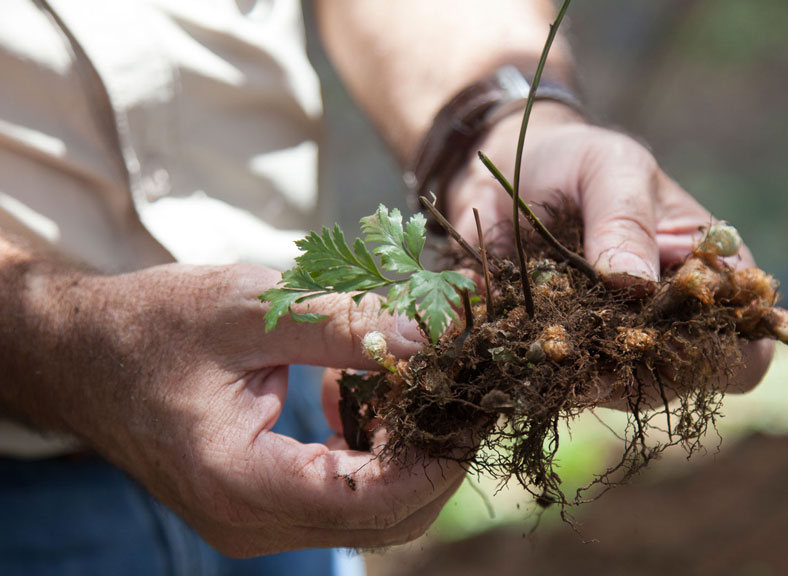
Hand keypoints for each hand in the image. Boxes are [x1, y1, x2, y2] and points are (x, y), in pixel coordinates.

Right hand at [36, 264, 464, 555]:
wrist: (88, 352)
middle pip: (383, 515)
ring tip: (394, 375)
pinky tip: (351, 388)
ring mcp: (257, 518)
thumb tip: (431, 336)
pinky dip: (369, 444)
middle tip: (456, 383)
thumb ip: (343, 324)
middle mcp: (250, 520)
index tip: (470, 395)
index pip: (369, 498)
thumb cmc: (154, 325)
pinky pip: (343, 490)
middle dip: (433, 451)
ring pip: (371, 508)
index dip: (435, 452)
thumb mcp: (250, 310)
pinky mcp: (263, 500)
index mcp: (238, 482)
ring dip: (403, 445)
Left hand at [444, 102, 772, 391]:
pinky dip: (539, 369)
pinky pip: (556, 381)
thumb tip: (635, 284)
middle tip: (581, 336)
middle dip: (630, 368)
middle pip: (673, 381)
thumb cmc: (574, 162)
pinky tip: (519, 341)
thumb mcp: (608, 168)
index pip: (742, 346)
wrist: (505, 171)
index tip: (656, 332)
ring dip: (581, 374)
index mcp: (706, 275)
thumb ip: (624, 218)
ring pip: (613, 390)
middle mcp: (665, 320)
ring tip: (544, 336)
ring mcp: (610, 341)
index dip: (712, 355)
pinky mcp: (558, 349)